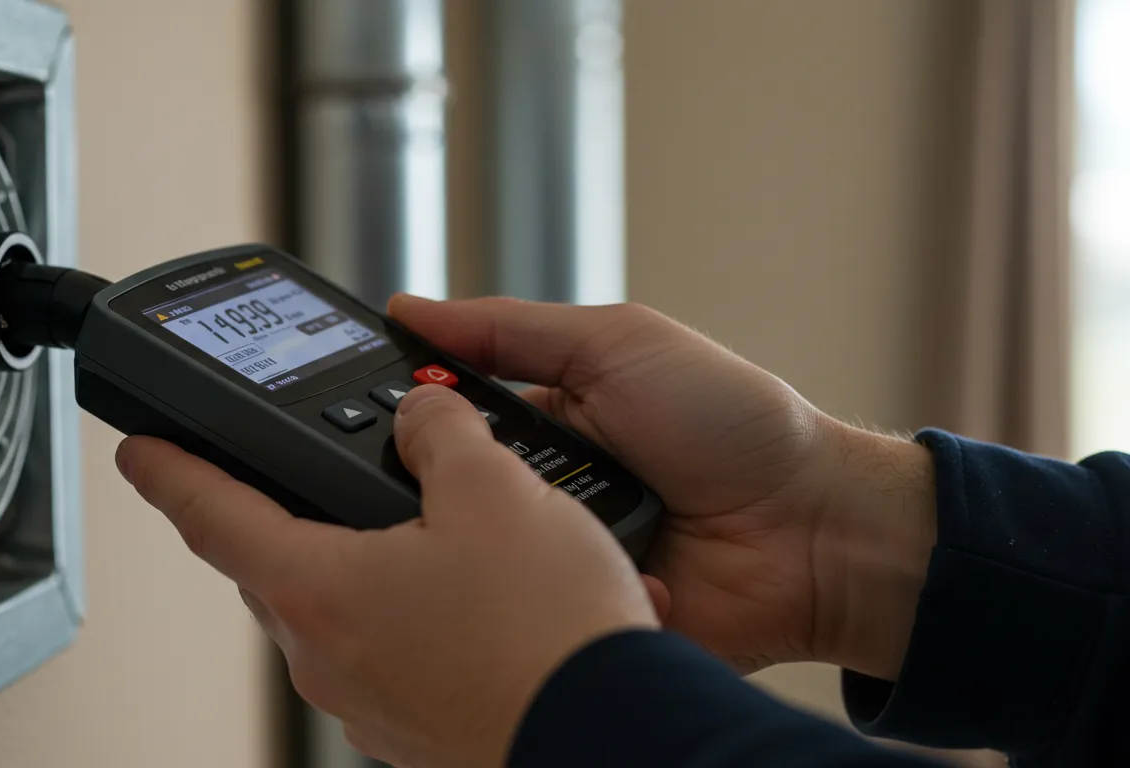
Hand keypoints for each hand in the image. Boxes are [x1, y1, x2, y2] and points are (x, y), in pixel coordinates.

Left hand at [116, 385, 660, 767]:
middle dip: (289, 513)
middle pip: (277, 564)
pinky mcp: (414, 728)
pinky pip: (388, 652)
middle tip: (319, 474)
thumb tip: (423, 417)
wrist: (614, 735)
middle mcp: (328, 655)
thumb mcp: (496, 491)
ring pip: (337, 609)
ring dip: (363, 563)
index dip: (169, 472)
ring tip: (432, 530)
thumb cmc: (546, 634)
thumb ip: (443, 434)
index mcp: (320, 589)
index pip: (211, 516)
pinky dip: (409, 613)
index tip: (139, 452)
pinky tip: (473, 594)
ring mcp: (368, 701)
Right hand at [388, 295, 935, 679]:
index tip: (369, 411)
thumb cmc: (731, 423)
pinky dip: (534, 604)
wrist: (814, 530)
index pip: (444, 422)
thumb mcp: (618, 344)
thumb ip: (511, 329)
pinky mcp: (576, 618)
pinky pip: (527, 619)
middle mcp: (540, 493)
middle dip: (444, 484)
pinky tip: (535, 592)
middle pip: (452, 493)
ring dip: (494, 544)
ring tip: (512, 527)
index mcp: (541, 424)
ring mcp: (558, 561)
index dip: (409, 417)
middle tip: (443, 474)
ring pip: (479, 560)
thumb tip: (410, 307)